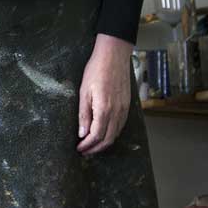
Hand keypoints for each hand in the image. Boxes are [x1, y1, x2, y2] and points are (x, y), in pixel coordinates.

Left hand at [76, 33, 133, 154]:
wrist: (114, 56)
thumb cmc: (96, 70)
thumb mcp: (84, 91)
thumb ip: (84, 114)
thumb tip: (82, 133)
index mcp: (104, 109)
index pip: (96, 136)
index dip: (87, 145)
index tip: (79, 148)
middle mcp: (117, 112)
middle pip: (107, 139)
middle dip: (95, 149)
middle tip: (84, 151)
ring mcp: (124, 109)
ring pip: (115, 134)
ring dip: (104, 143)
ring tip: (92, 145)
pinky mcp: (127, 106)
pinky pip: (121, 126)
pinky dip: (112, 134)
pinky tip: (104, 133)